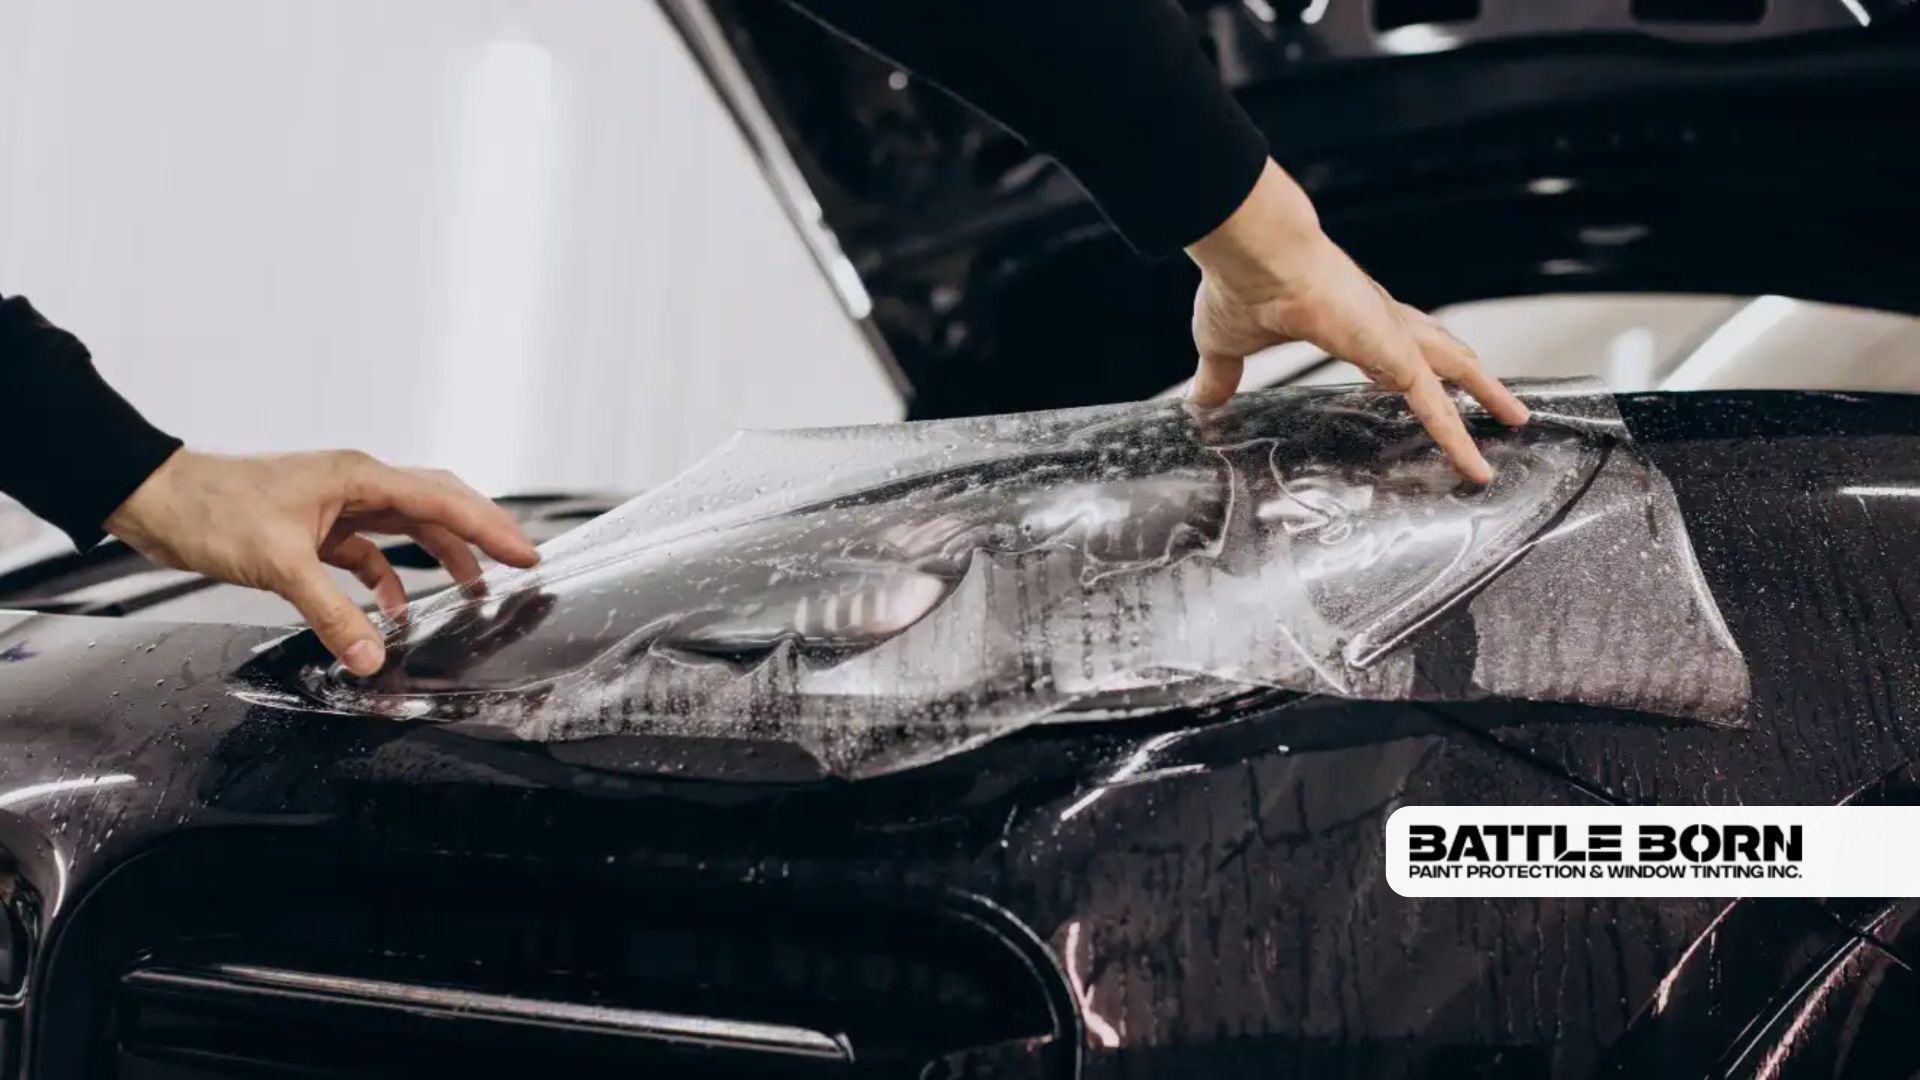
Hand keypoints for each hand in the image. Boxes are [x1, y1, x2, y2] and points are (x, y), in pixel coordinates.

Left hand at [105, 449, 539, 674]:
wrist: (153, 498)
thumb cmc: (211, 509)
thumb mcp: (279, 566)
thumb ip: (332, 614)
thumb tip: (372, 657)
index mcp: (358, 477)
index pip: (443, 502)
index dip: (490, 529)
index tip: (526, 554)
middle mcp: (355, 484)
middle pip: (436, 506)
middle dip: (480, 536)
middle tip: (518, 565)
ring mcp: (336, 504)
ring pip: (406, 529)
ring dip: (438, 559)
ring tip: (471, 592)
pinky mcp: (314, 527)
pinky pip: (367, 552)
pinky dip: (386, 579)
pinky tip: (391, 611)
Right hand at [1185, 160, 1528, 482]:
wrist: (1256, 256)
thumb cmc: (1242, 286)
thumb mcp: (1226, 345)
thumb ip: (1220, 376)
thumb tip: (1200, 402)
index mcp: (1345, 318)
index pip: (1389, 343)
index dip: (1406, 362)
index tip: (1413, 378)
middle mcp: (1379, 321)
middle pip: (1438, 351)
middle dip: (1468, 373)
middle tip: (1495, 394)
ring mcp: (1393, 335)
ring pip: (1454, 370)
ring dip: (1486, 393)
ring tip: (1516, 417)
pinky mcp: (1395, 354)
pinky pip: (1437, 405)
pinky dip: (1458, 435)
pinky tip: (1475, 464)